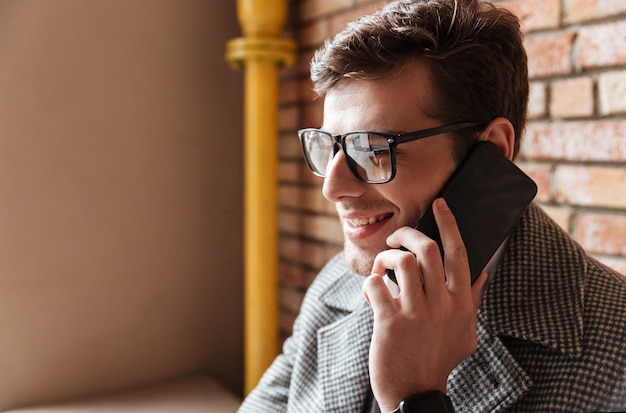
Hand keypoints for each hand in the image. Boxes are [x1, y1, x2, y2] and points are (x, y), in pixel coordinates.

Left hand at [362, 198, 487, 412]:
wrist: (415, 394)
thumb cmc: (438, 359)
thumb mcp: (465, 332)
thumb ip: (473, 300)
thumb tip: (483, 272)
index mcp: (461, 303)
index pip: (459, 253)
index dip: (449, 224)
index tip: (439, 204)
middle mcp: (442, 305)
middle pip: (428, 249)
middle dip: (408, 234)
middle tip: (396, 238)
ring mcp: (416, 313)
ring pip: (402, 262)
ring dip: (386, 258)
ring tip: (381, 270)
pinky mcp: (390, 323)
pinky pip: (375, 285)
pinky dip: (369, 283)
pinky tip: (371, 294)